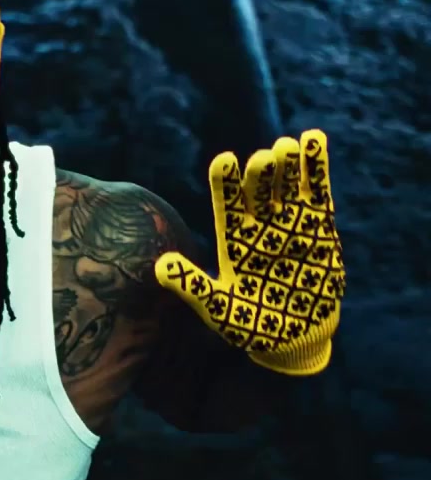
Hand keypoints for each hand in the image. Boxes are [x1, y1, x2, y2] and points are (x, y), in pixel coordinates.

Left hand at [154, 130, 344, 374]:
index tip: (224, 161)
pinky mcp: (319, 229)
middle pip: (257, 192)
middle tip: (263, 157)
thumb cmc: (251, 325)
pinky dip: (316, 168)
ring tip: (286, 145)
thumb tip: (160, 266)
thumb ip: (193, 287)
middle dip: (259, 174)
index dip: (225, 184)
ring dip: (288, 166)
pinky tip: (313, 140)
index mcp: (234, 240)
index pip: (226, 205)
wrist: (294, 339)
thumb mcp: (219, 309)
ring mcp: (290, 225)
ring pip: (286, 187)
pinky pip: (317, 194)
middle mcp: (260, 227)